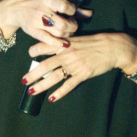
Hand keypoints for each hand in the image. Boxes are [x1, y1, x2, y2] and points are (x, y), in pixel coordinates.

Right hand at [0, 0, 90, 47]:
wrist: (15, 8)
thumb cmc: (36, 1)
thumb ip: (70, 7)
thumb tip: (89, 13)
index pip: (65, 6)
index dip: (72, 11)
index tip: (72, 12)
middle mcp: (42, 10)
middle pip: (63, 24)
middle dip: (72, 26)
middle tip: (72, 25)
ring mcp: (36, 22)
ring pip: (58, 33)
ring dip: (67, 34)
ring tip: (67, 31)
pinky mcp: (33, 31)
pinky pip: (48, 40)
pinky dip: (58, 43)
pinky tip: (64, 43)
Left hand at [21, 32, 136, 102]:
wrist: (112, 47)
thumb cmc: (95, 41)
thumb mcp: (77, 38)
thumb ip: (64, 42)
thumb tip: (52, 47)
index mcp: (64, 43)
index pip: (44, 46)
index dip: (34, 50)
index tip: (29, 55)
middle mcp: (67, 54)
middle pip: (45, 65)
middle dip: (32, 74)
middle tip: (23, 81)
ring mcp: (74, 65)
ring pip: (54, 77)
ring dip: (42, 85)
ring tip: (32, 91)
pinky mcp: (83, 74)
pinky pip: (69, 85)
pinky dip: (60, 93)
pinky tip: (52, 98)